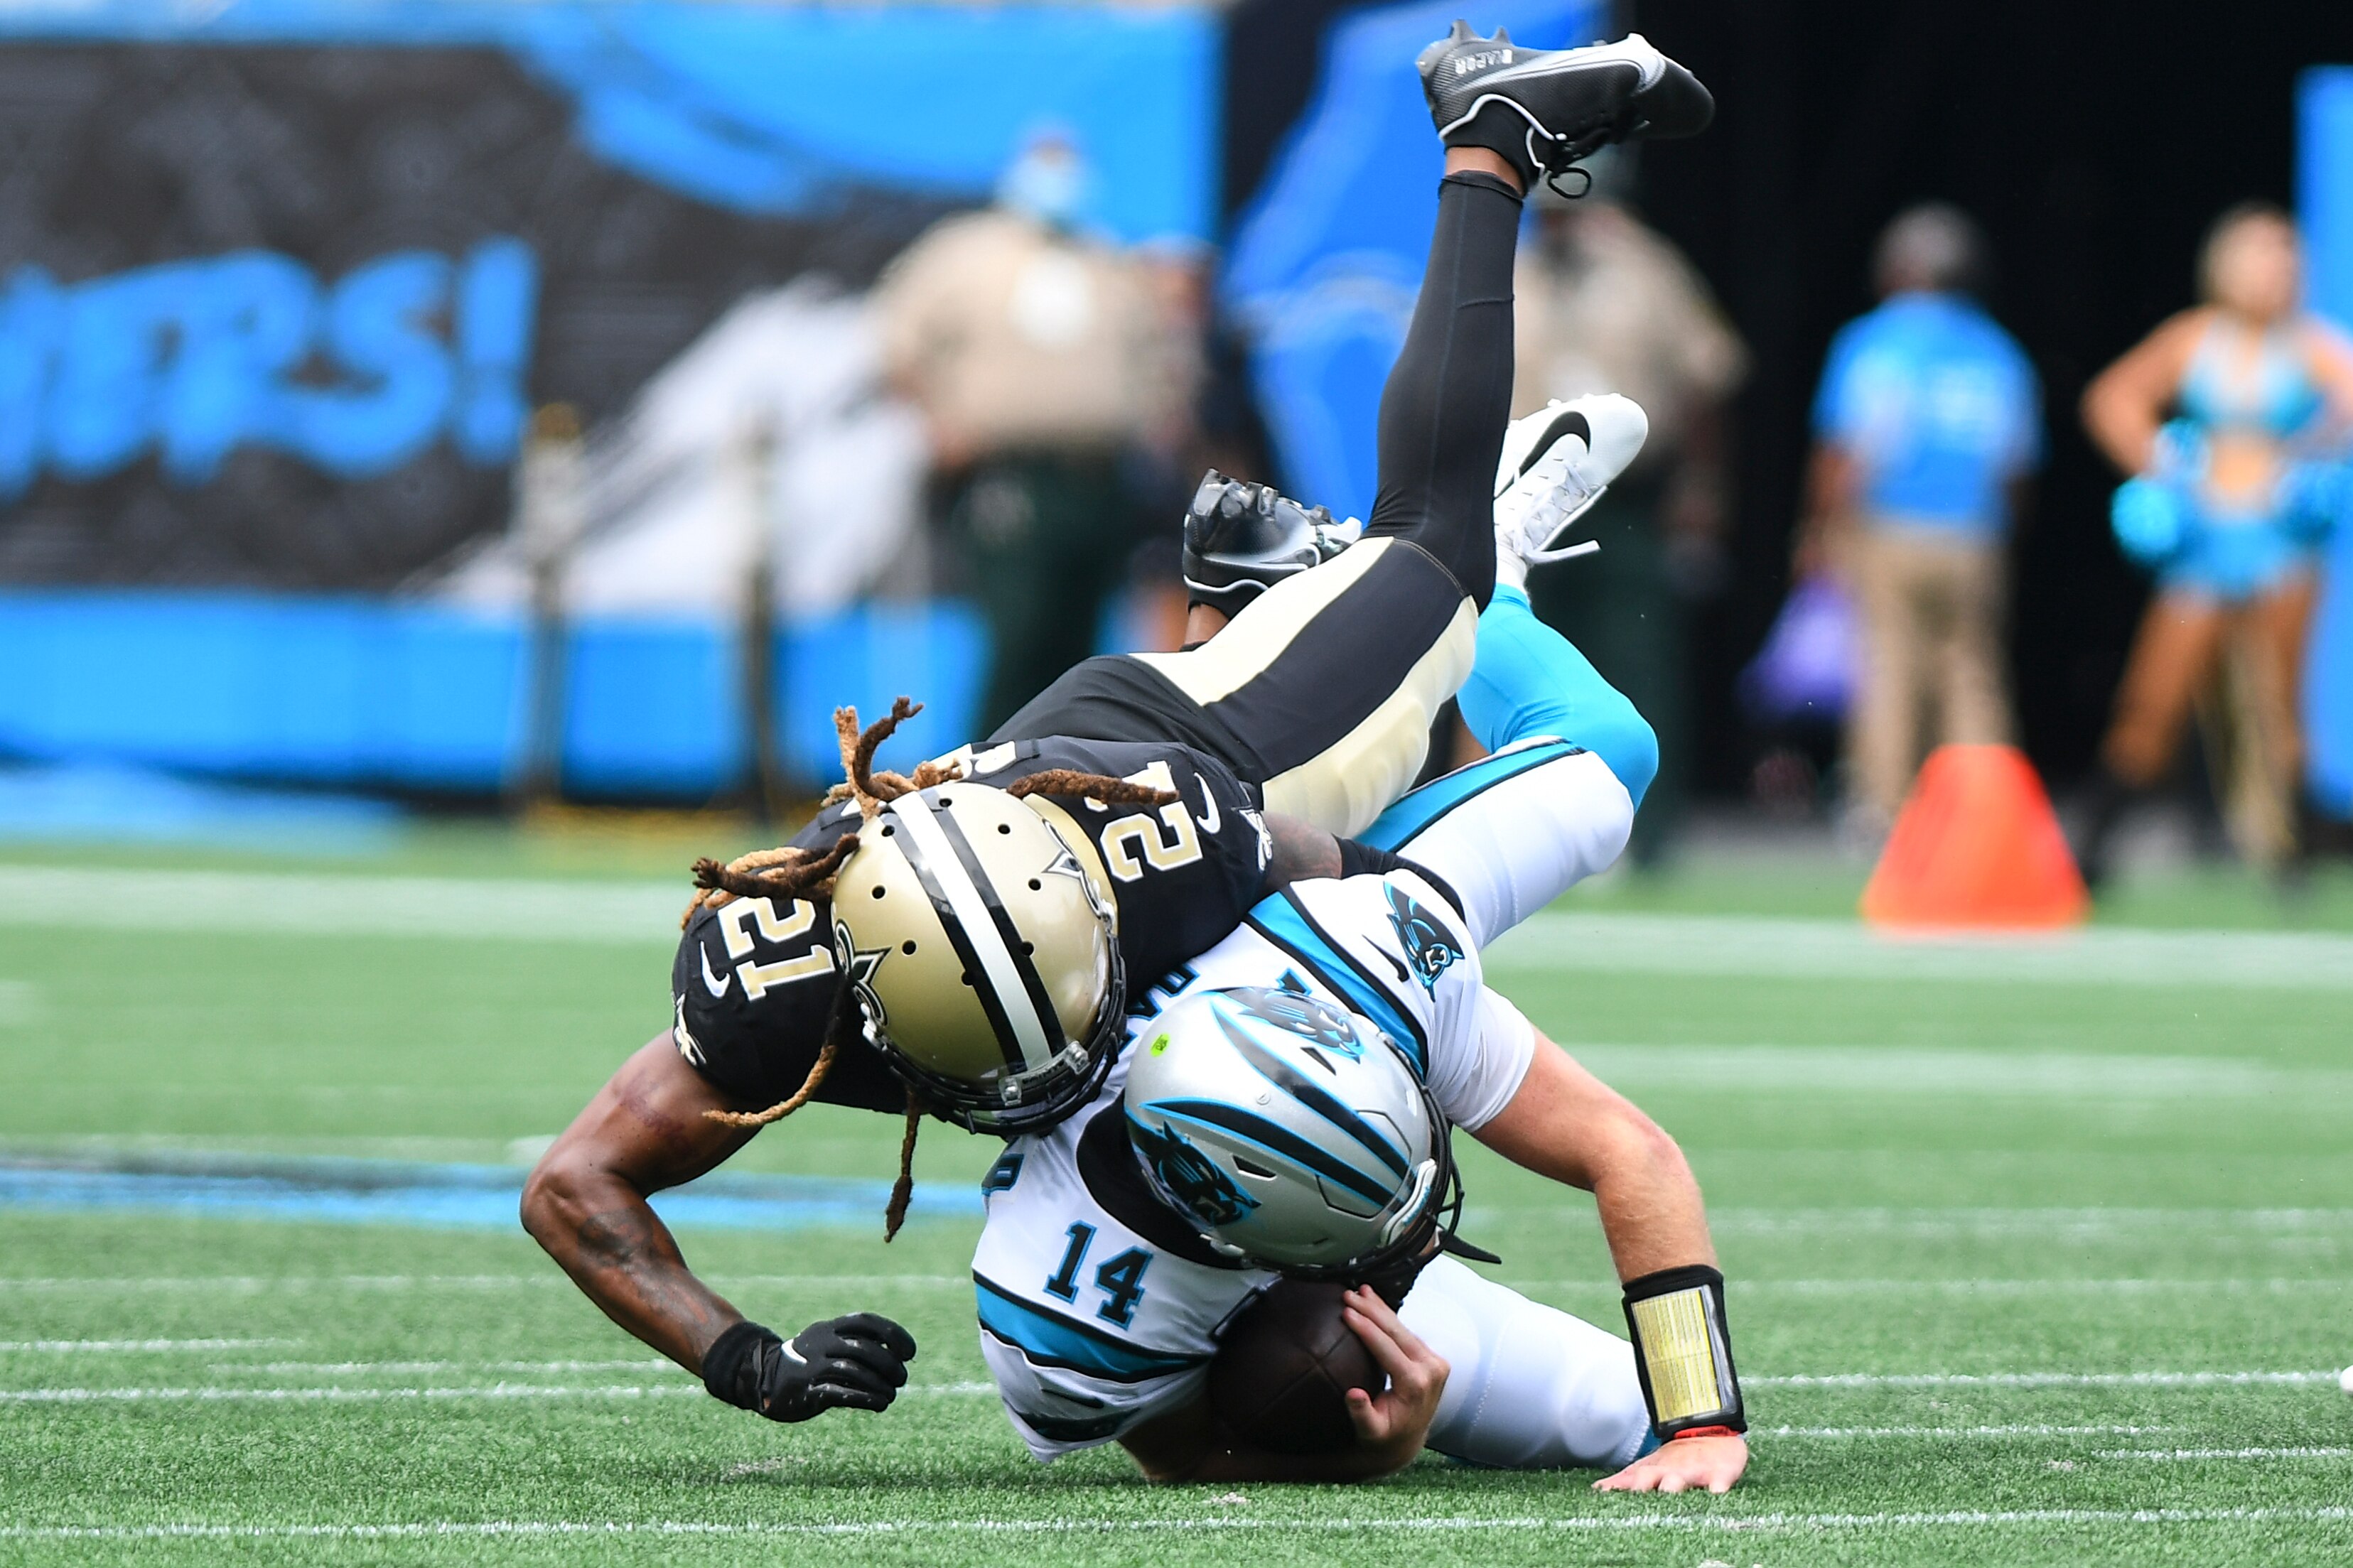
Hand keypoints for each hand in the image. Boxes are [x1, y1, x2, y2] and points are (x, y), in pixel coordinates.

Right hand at [702, 1314, 917, 1421]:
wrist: (762, 1378)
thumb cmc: (809, 1363)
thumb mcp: (831, 1346)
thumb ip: (860, 1347)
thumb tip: (900, 1357)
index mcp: (830, 1327)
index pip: (867, 1322)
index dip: (894, 1334)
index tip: (910, 1352)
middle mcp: (821, 1342)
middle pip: (864, 1348)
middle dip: (890, 1364)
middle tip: (902, 1379)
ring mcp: (812, 1366)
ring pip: (853, 1370)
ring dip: (879, 1384)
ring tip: (892, 1396)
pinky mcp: (806, 1391)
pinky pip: (839, 1393)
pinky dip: (864, 1398)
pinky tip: (880, 1404)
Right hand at [1339, 1284, 1448, 1459]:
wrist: (1408, 1442)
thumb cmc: (1383, 1436)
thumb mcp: (1370, 1432)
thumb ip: (1362, 1414)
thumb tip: (1353, 1395)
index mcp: (1415, 1384)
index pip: (1387, 1348)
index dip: (1365, 1328)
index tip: (1345, 1311)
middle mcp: (1431, 1370)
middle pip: (1397, 1332)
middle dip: (1371, 1310)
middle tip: (1347, 1295)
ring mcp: (1436, 1363)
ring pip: (1403, 1328)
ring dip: (1380, 1308)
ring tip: (1359, 1290)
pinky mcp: (1434, 1359)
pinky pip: (1408, 1333)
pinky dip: (1390, 1317)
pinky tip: (1375, 1302)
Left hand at [1594, 1432, 1747, 1492]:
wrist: (1710, 1430)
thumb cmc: (1676, 1459)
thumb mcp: (1649, 1467)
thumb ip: (1625, 1480)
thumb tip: (1597, 1490)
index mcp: (1650, 1471)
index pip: (1629, 1480)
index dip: (1616, 1488)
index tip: (1602, 1496)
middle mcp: (1668, 1472)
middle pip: (1650, 1478)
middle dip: (1640, 1487)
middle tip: (1632, 1502)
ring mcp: (1693, 1472)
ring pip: (1680, 1480)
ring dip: (1672, 1487)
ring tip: (1668, 1494)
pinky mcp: (1720, 1473)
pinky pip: (1719, 1481)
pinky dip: (1717, 1488)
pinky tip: (1715, 1494)